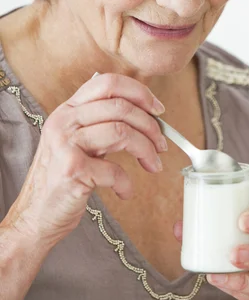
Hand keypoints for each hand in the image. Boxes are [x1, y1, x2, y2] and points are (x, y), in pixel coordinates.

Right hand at [4, 73, 166, 247]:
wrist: (35, 216)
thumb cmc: (63, 178)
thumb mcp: (77, 140)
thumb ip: (101, 122)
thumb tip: (147, 114)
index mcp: (68, 109)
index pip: (108, 83)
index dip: (139, 92)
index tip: (158, 110)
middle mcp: (64, 121)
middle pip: (120, 106)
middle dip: (151, 126)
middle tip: (162, 144)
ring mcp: (65, 144)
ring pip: (122, 132)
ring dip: (147, 150)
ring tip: (153, 165)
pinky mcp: (71, 170)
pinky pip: (114, 170)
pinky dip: (127, 183)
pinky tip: (125, 191)